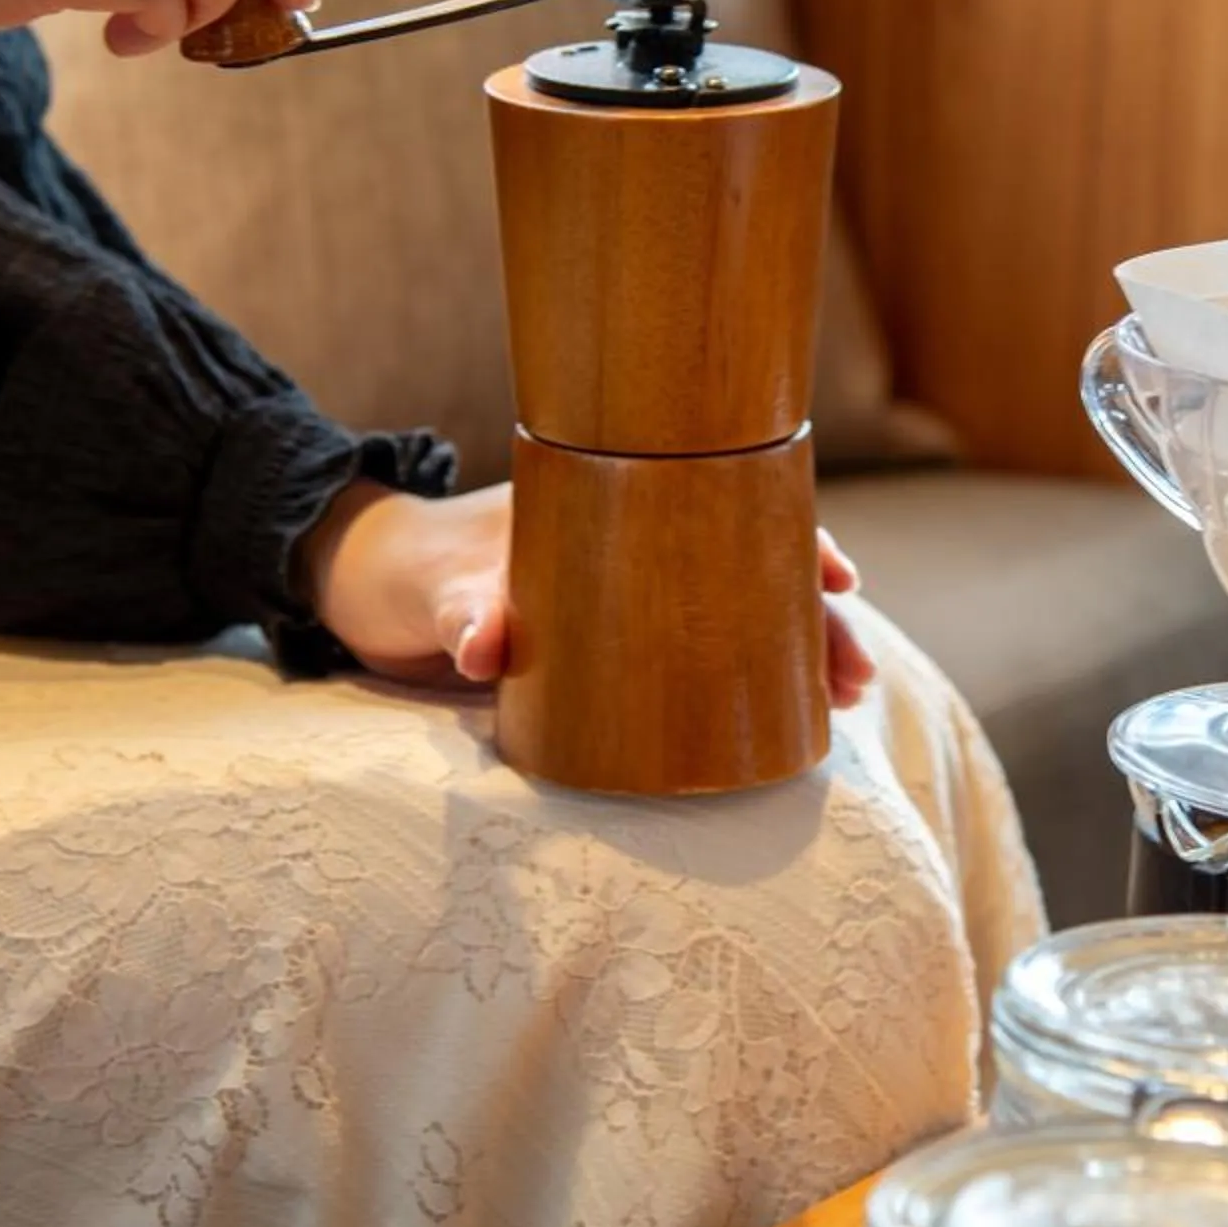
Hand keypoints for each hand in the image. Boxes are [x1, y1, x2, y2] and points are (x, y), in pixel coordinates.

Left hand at [300, 482, 875, 709]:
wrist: (369, 593)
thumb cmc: (410, 567)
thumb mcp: (436, 586)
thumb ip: (466, 612)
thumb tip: (486, 645)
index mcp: (614, 502)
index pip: (725, 505)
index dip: (791, 537)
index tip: (838, 577)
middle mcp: (637, 546)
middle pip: (753, 569)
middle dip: (816, 618)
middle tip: (857, 678)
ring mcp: (630, 599)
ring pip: (735, 617)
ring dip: (791, 658)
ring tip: (841, 707)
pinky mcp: (610, 652)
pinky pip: (691, 662)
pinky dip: (738, 687)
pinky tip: (777, 724)